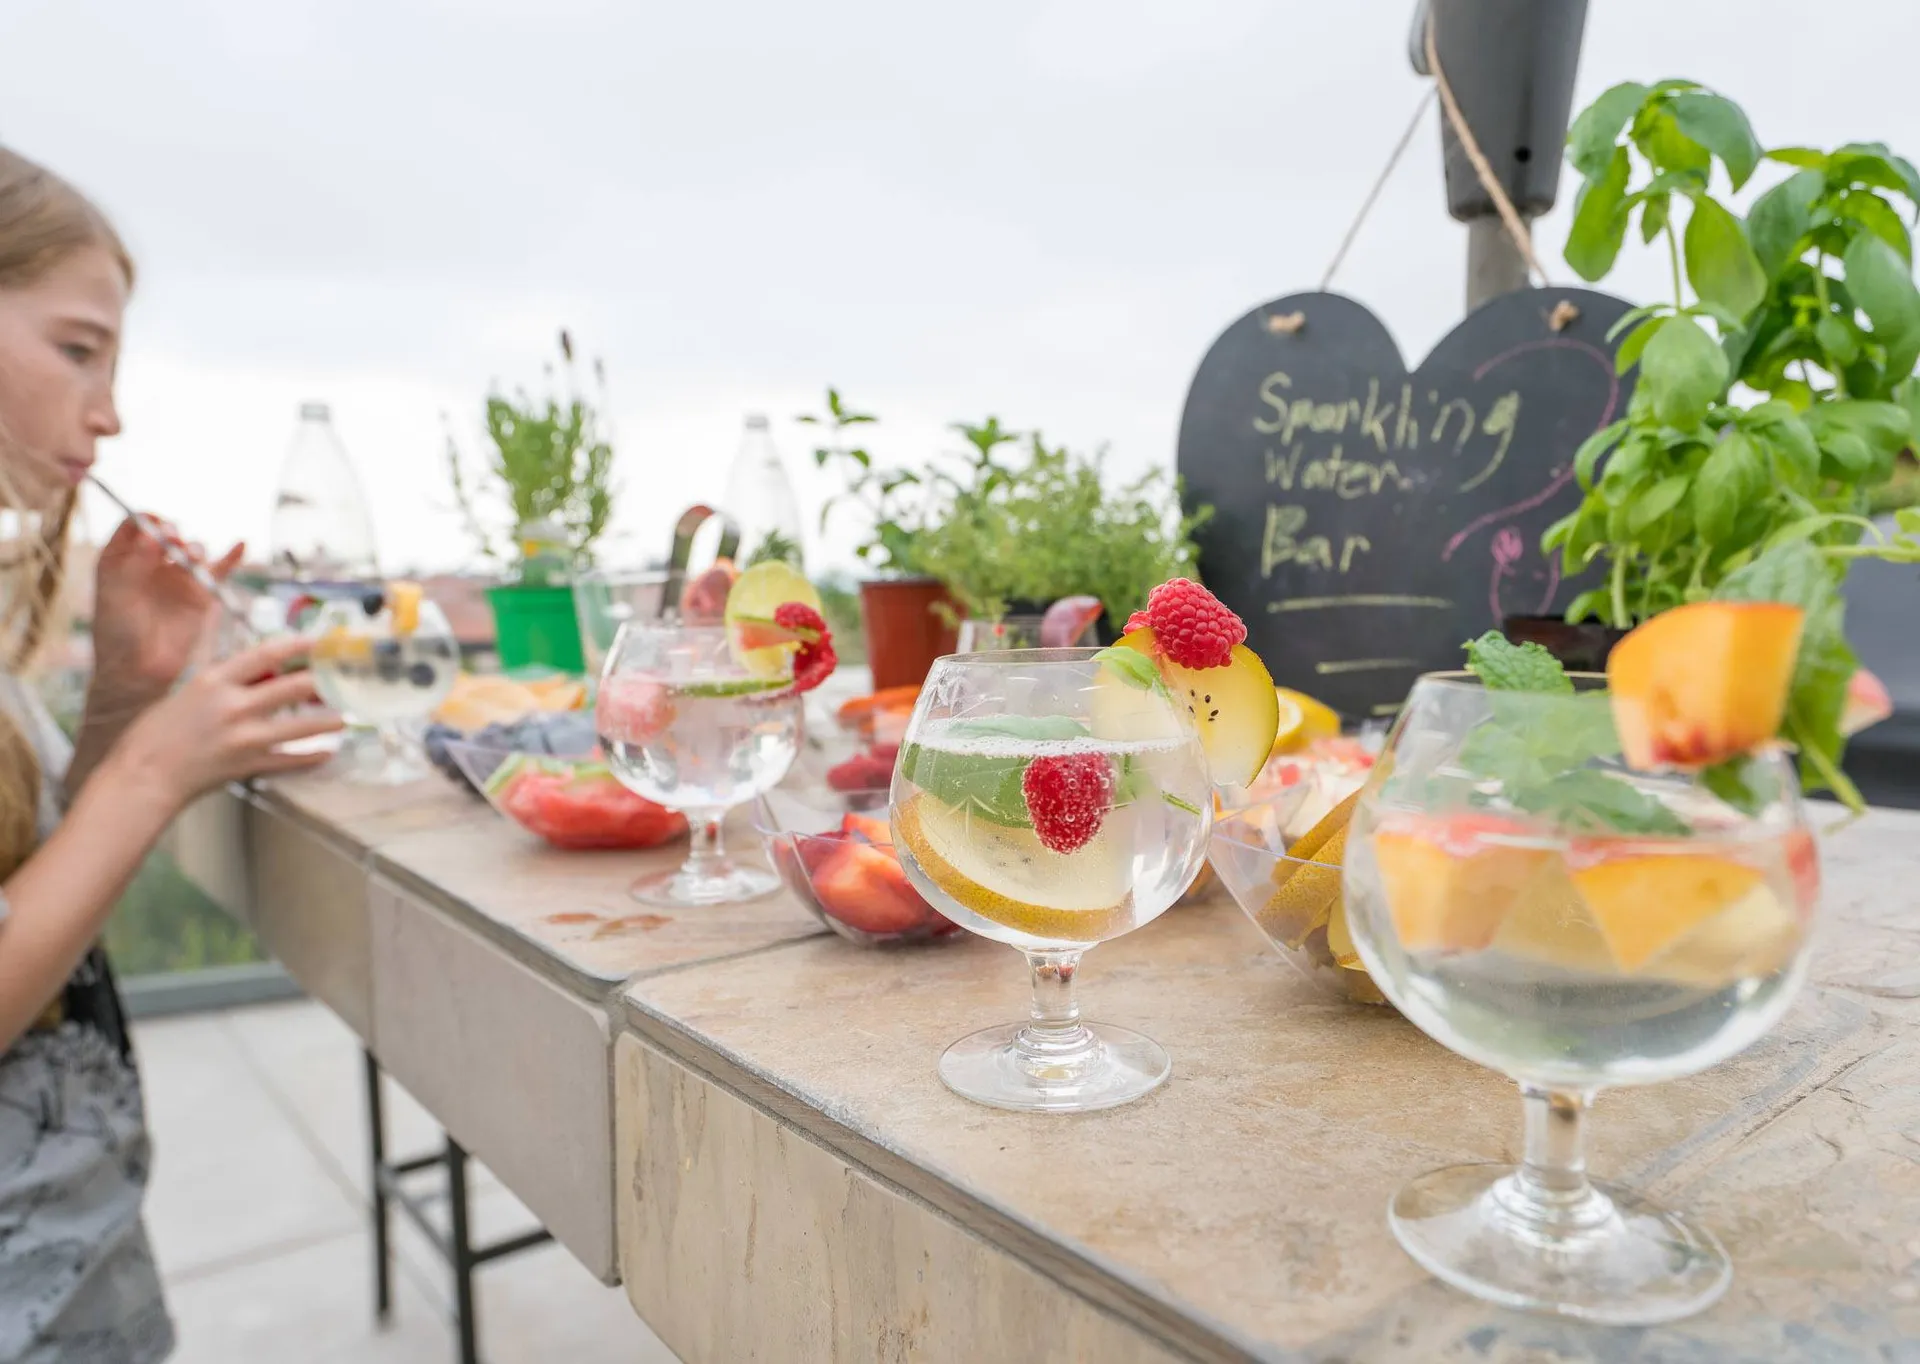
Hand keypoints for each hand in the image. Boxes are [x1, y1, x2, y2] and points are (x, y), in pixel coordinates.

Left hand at [92, 515, 243, 695]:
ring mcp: (176, 579)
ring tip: (192, 558)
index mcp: (120, 560)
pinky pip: (218, 572)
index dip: (144, 520)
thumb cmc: (117, 634)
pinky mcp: (200, 595)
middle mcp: (149, 564)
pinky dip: (231, 558)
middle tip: (172, 540)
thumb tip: (153, 533)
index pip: (133, 526)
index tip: (154, 526)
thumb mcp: (117, 594)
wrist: (138, 671)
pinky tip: (241, 545)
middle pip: (166, 534)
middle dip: (171, 532)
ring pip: (192, 550)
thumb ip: (135, 562)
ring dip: (194, 547)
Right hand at [107, 635, 343, 811]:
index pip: (266, 654)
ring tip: (346, 715)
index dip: (298, 645)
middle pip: (293, 687)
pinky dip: (312, 758)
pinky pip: (290, 761)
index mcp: (215, 681)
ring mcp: (245, 738)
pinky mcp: (249, 765)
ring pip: (301, 727)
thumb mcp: (184, 688)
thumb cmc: (156, 732)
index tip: (318, 640)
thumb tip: (233, 636)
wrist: (144, 776)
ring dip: (328, 721)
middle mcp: (235, 706)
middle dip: (323, 680)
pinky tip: (328, 752)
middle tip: (343, 675)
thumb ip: (216, 668)